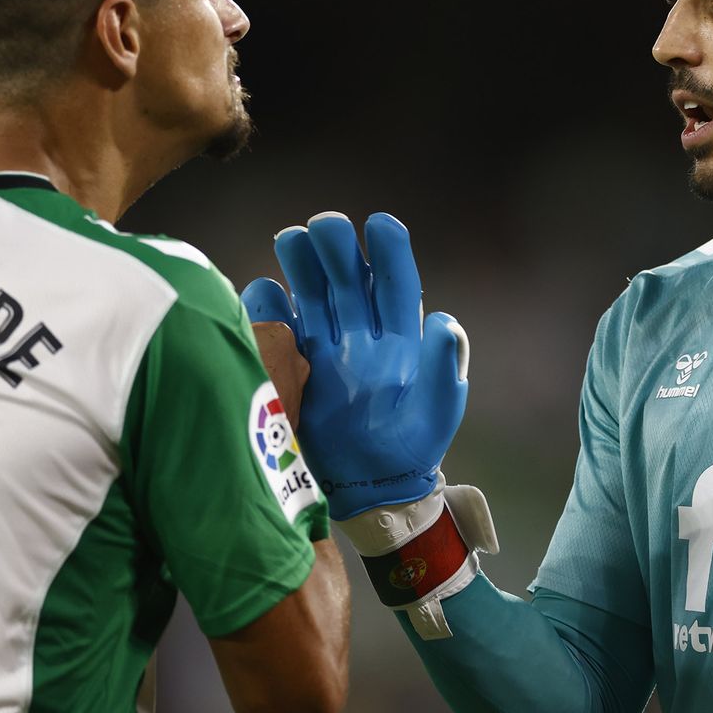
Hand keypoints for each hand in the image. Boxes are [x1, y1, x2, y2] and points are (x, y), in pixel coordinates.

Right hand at [241, 212, 467, 519]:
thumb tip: (446, 321)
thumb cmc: (412, 446)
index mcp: (401, 336)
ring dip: (301, 264)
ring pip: (312, 293)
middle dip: (337, 248)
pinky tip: (266, 290)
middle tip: (325, 224)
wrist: (370, 488)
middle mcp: (362, 332)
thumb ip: (443, 368)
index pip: (396, 283)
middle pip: (348, 279)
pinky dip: (268, 308)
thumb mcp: (437, 412)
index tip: (380, 224)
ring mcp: (326, 347)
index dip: (390, 251)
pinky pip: (277, 329)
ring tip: (291, 237)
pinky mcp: (294, 367)